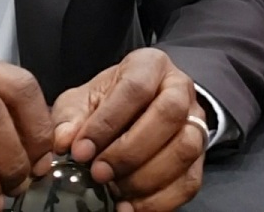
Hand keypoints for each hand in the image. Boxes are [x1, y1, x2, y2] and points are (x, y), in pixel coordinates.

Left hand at [42, 48, 205, 211]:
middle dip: (130, 150)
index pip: (135, 88)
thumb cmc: (107, 101)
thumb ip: (70, 118)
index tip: (80, 150)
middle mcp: (180, 89)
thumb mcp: (83, 100)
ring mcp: (195, 122)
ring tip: (114, 191)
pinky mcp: (200, 156)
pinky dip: (159, 201)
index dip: (107, 122)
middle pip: (168, 115)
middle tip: (99, 173)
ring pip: (184, 148)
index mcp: (151, 65)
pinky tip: (130, 206)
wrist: (136, 110)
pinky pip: (190, 181)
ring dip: (145, 177)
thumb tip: (63, 142)